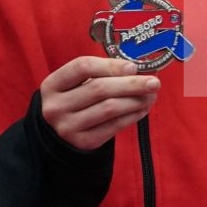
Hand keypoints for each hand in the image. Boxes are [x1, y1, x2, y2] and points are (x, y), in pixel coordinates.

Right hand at [40, 55, 160, 150]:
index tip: (133, 66)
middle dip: (132, 84)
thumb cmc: (75, 101)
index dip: (111, 65)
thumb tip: (137, 70)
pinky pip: (114, 126)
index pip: (82, 67)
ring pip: (110, 108)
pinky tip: (143, 109)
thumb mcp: (77, 85)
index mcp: (52, 85)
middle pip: (99, 89)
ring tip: (151, 96)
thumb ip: (101, 74)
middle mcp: (56, 106)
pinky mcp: (83, 142)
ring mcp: (68, 126)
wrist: (59, 135)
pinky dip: (133, 116)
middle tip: (154, 82)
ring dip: (136, 101)